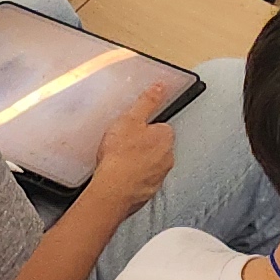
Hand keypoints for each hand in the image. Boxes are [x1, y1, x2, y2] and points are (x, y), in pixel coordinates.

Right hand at [82, 96, 177, 214]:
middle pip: (156, 146)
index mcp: (166, 137)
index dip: (145, 126)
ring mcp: (159, 177)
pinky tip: (120, 175)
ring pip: (150, 164)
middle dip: (143, 144)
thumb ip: (147, 101)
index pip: (161, 126)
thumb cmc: (121, 156)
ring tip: (120, 161)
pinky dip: (133, 179)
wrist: (112, 190)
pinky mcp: (148, 192)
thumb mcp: (130, 119)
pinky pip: (142, 181)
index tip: (134, 128)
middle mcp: (167, 158)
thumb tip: (160, 87)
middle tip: (124, 144)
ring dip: (138, 162)